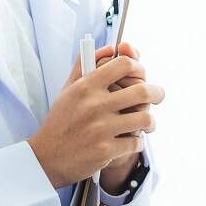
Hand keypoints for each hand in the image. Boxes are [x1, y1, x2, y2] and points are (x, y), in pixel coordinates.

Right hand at [30, 44, 164, 187]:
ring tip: (148, 123)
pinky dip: (137, 142)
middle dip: (157, 93)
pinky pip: (136, 142)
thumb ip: (85, 65)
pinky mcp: (105, 150)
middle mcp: (94, 105)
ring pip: (145, 119)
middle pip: (142, 91)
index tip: (141, 73)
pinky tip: (131, 141)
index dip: (138, 66)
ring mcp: (101, 129)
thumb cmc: (60, 120)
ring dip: (150, 121)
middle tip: (159, 96)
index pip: (124, 64)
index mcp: (86, 86)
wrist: (46, 157)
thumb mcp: (67, 89)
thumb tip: (110, 48)